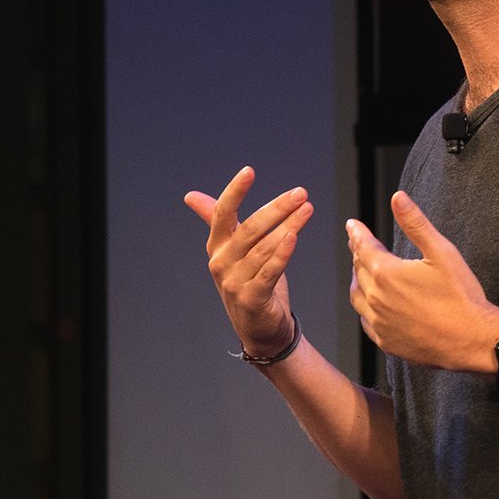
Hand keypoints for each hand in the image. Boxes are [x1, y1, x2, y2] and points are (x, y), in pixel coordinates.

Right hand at [183, 166, 312, 355]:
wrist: (259, 327)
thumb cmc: (250, 282)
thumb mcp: (235, 250)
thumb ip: (218, 221)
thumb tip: (191, 196)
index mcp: (218, 246)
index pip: (222, 214)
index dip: (235, 192)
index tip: (249, 171)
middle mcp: (222, 262)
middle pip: (250, 228)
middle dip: (277, 208)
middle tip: (300, 193)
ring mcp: (234, 282)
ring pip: (264, 248)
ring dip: (289, 226)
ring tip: (307, 209)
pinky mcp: (251, 298)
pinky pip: (269, 271)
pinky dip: (282, 253)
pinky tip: (294, 237)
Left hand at [344, 191, 498, 371]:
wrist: (471, 339)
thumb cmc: (460, 296)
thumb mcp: (442, 252)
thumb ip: (416, 223)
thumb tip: (398, 197)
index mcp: (386, 273)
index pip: (363, 247)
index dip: (357, 233)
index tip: (352, 225)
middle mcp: (376, 298)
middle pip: (358, 270)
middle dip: (358, 254)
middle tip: (359, 245)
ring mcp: (379, 322)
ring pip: (357, 296)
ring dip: (357, 280)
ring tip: (361, 272)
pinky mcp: (386, 341)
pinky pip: (366, 321)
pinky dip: (365, 307)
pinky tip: (373, 305)